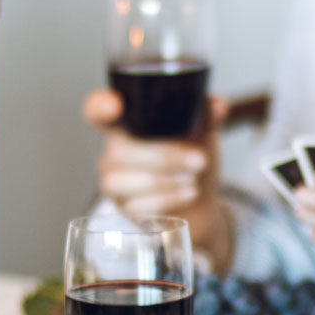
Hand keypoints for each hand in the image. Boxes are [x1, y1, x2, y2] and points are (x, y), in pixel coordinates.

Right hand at [82, 89, 231, 268]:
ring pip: (122, 181)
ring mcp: (115, 182)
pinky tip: (189, 193)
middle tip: (200, 160)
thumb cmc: (192, 155)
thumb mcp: (202, 131)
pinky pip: (137, 206)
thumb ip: (206, 115)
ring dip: (164, 180)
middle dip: (163, 157)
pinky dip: (168, 199)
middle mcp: (113, 152)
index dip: (99, 107)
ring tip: (194, 178)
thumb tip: (218, 106)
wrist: (201, 197)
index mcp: (126, 125)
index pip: (97, 111)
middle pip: (120, 152)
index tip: (115, 106)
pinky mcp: (125, 208)